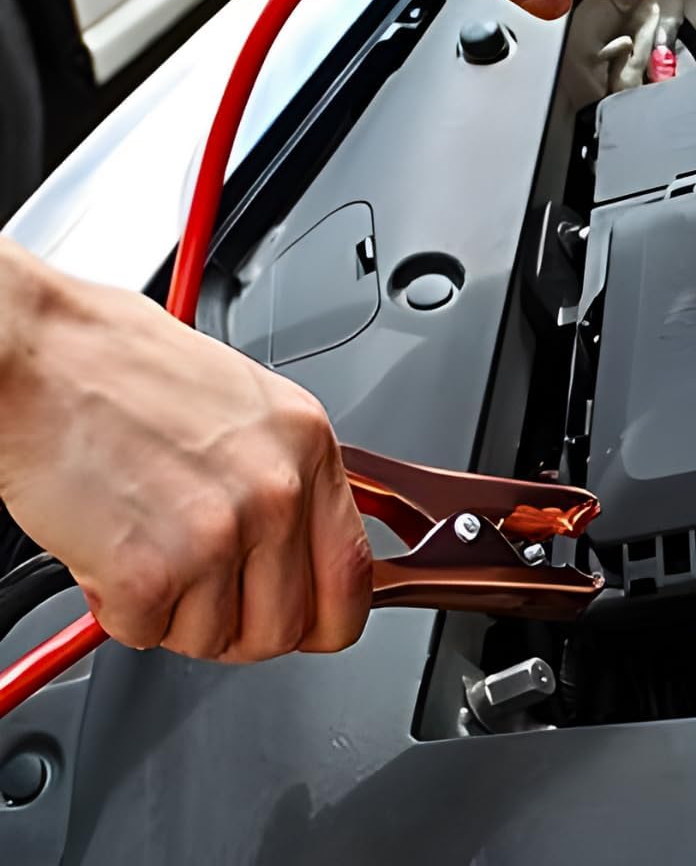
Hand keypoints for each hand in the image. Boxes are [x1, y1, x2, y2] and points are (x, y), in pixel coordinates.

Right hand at [0, 241, 371, 661]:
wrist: (41, 356)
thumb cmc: (127, 370)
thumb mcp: (250, 409)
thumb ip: (288, 482)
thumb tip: (306, 551)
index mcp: (308, 448)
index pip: (353, 578)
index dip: (326, 618)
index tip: (304, 620)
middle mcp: (277, 493)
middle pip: (285, 628)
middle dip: (236, 623)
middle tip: (200, 585)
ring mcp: (218, 534)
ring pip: (214, 640)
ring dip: (174, 611)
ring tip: (147, 540)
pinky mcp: (151, 571)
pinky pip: (146, 634)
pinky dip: (121, 607)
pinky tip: (112, 545)